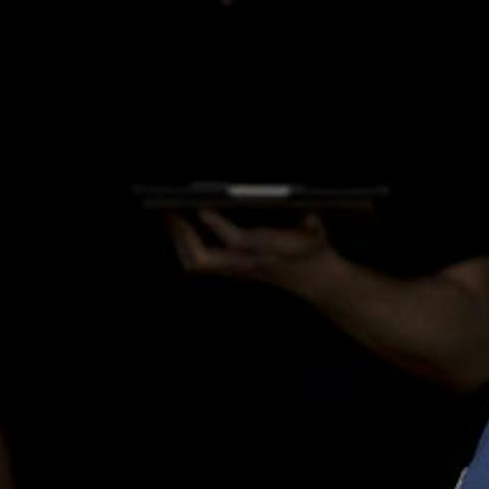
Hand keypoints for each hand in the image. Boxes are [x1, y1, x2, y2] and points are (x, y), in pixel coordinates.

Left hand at [165, 208, 342, 288]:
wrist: (315, 279)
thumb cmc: (314, 250)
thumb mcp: (317, 233)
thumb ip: (311, 225)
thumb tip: (308, 219)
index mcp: (267, 252)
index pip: (238, 243)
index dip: (218, 227)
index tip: (202, 209)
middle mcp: (247, 264)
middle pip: (203, 259)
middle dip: (183, 234)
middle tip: (171, 211)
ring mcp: (237, 270)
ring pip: (195, 264)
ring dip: (180, 240)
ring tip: (172, 218)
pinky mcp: (232, 270)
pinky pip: (198, 264)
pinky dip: (185, 245)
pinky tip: (182, 229)